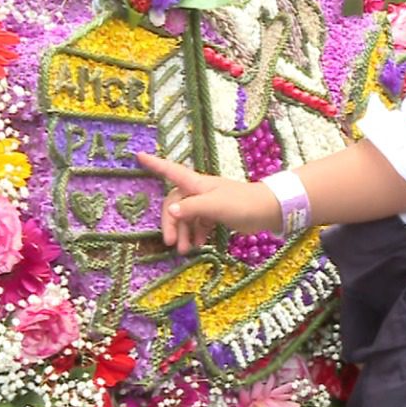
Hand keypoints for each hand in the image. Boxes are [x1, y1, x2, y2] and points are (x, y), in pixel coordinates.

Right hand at [135, 152, 278, 253]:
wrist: (268, 211)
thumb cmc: (241, 203)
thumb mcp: (214, 206)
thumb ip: (191, 208)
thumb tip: (170, 211)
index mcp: (196, 184)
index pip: (171, 171)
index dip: (155, 164)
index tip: (138, 155)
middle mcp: (199, 192)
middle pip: (175, 204)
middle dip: (171, 223)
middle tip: (171, 243)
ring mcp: (208, 203)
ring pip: (187, 217)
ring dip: (184, 233)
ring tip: (185, 251)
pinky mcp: (216, 215)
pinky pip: (199, 224)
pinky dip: (196, 234)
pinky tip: (198, 245)